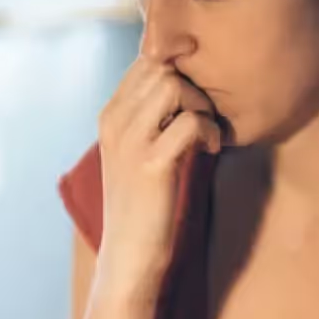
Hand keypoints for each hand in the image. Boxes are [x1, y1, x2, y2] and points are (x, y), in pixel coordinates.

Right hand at [96, 59, 221, 290]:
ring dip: (201, 105)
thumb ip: (148, 118)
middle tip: (203, 117)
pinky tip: (209, 151)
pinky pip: (191, 122)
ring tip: (205, 133)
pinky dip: (209, 131)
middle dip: (192, 85)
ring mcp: (130, 142)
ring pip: (174, 86)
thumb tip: (181, 86)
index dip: (178, 71)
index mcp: (109, 115)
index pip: (145, 62)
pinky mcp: (151, 164)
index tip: (195, 100)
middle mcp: (114, 122)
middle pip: (161, 67)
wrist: (128, 256)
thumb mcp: (135, 153)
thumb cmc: (141, 205)